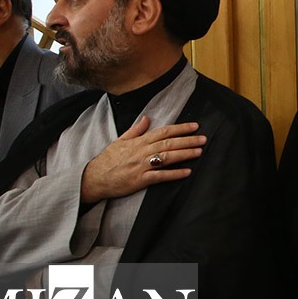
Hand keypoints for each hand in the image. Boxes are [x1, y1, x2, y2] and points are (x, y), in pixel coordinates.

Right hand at [80, 116, 203, 204]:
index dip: (180, 128)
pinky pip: (160, 176)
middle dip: (188, 140)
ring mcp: (141, 166)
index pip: (163, 131)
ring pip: (167, 157)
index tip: (194, 126)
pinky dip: (174, 174)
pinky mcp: (140, 180)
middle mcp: (141, 152)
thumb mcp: (120, 140)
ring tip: (199, 151)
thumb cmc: (107, 160)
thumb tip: (147, 118)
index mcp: (138, 141)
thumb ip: (136, 130)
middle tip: (203, 138)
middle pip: (168, 143)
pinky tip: (187, 171)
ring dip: (185, 154)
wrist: (94, 178)